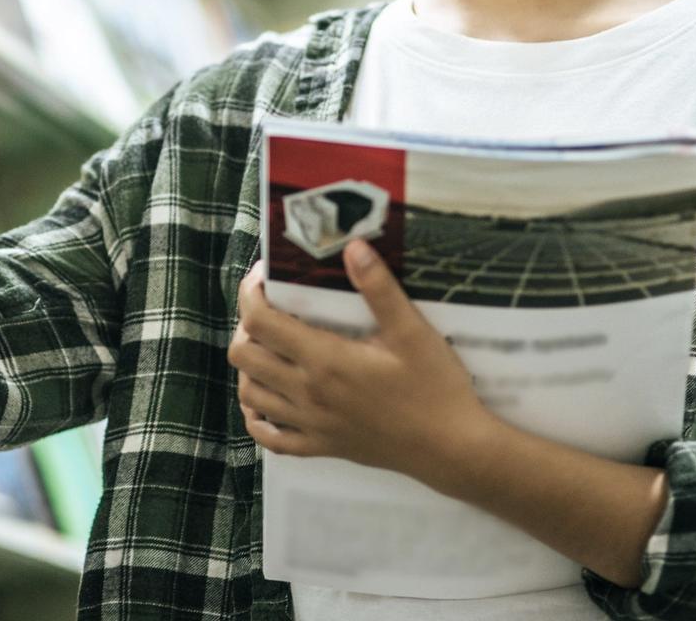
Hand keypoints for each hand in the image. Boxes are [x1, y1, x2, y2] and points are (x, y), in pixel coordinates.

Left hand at [227, 240, 494, 483]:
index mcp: (324, 360)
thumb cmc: (435, 388)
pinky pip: (269, 437)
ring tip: (271, 348)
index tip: (263, 277)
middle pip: (244, 355)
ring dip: (250, 367)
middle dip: (247, 325)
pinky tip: (270, 400)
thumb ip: (379, 289)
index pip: (260, 322)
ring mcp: (310, 425)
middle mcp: (307, 393)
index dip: (251, 294)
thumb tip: (353, 246)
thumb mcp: (413, 332)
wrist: (451, 449)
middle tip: (271, 310)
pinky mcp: (320, 448)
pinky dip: (257, 417)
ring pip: (249, 394)